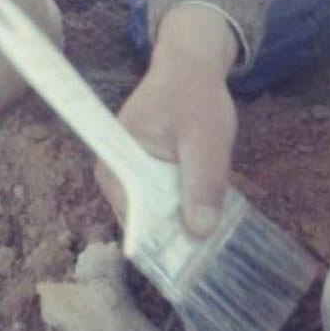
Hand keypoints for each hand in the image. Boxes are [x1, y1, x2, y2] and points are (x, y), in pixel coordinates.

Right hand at [94, 4, 238, 236]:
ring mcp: (128, 180)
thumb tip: (201, 231)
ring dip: (184, 227)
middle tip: (213, 255)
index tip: (193, 261)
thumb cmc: (194, 95)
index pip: (133, 218)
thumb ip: (203, 180)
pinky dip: (186, 212)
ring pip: (156, 218)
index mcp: (115, 162)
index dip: (163, 243)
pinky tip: (209, 218)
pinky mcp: (146, 181)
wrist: (191, 69)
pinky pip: (164, 207)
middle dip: (178, 238)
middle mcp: (113, 176)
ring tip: (216, 240)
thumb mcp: (207, 137)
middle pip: (144, 223)